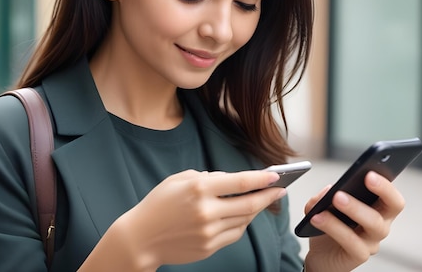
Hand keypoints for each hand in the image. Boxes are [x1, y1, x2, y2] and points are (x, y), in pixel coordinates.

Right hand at [115, 169, 286, 268]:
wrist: (141, 238)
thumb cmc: (158, 204)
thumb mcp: (178, 180)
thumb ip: (206, 178)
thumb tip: (231, 180)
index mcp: (199, 189)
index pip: (240, 182)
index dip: (262, 178)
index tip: (276, 175)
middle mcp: (207, 212)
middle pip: (249, 204)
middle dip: (268, 195)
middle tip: (280, 189)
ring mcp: (209, 232)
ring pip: (244, 220)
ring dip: (256, 209)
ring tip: (263, 200)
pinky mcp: (209, 247)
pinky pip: (234, 234)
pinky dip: (242, 223)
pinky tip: (244, 215)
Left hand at [303, 172, 404, 271]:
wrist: (321, 255)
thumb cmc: (330, 226)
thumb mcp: (324, 205)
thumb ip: (325, 195)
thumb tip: (328, 190)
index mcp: (377, 207)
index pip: (393, 195)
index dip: (386, 184)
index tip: (370, 172)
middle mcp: (380, 224)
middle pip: (392, 207)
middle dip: (377, 191)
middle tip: (357, 181)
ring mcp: (372, 241)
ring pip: (373, 223)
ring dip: (353, 208)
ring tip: (334, 198)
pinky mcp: (360, 255)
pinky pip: (352, 241)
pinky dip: (333, 226)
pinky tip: (317, 218)